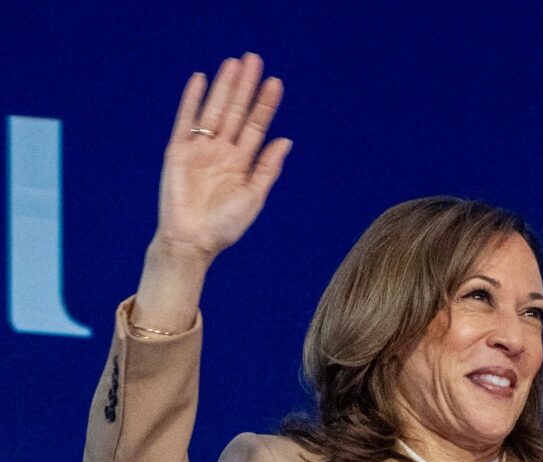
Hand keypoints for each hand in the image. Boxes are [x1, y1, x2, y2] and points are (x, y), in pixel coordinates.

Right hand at [153, 53, 290, 263]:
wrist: (193, 241)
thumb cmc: (225, 225)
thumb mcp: (254, 196)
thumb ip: (267, 168)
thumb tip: (286, 140)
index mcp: (242, 162)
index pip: (256, 126)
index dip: (265, 105)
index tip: (276, 83)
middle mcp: (222, 151)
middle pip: (236, 111)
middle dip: (245, 87)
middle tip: (254, 59)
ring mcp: (199, 149)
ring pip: (214, 110)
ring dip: (223, 87)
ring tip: (233, 63)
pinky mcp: (178, 152)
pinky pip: (185, 120)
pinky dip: (191, 100)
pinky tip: (200, 80)